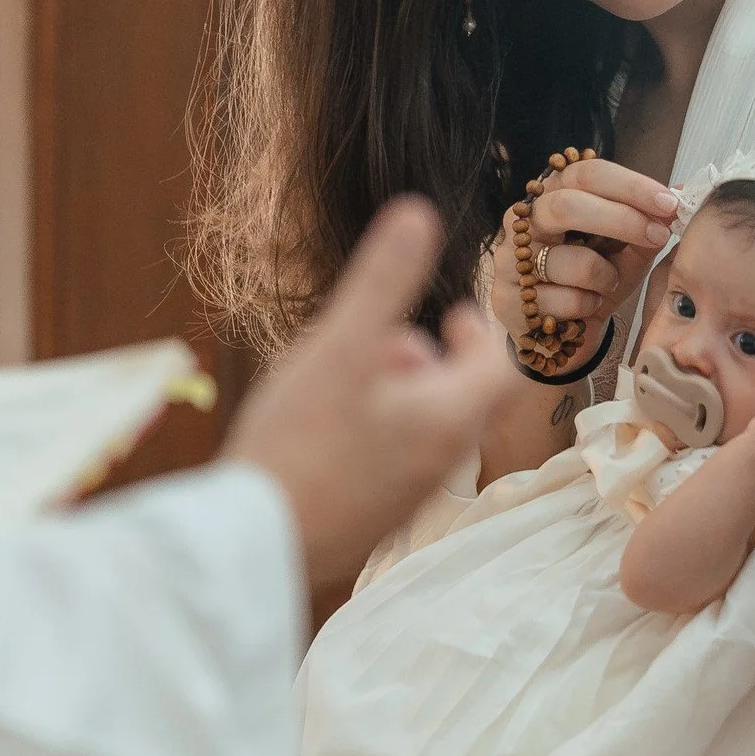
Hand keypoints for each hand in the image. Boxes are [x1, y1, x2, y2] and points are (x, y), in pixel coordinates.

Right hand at [227, 197, 518, 593]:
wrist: (255, 542)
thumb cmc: (300, 442)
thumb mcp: (342, 345)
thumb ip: (384, 280)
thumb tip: (419, 213)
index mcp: (448, 418)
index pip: (499, 368)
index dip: (481, 332)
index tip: (451, 313)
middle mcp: (440, 463)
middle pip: (462, 399)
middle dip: (431, 358)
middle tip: (389, 337)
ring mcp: (406, 497)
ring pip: (426, 430)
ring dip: (400, 392)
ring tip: (349, 374)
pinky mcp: (371, 517)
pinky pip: (394, 460)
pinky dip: (377, 427)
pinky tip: (323, 421)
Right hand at [488, 156, 678, 355]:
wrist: (561, 334)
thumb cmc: (595, 282)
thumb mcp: (627, 251)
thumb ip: (649, 223)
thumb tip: (684, 192)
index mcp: (554, 196)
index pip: (586, 173)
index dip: (630, 185)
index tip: (669, 202)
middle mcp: (525, 220)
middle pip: (567, 205)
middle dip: (622, 220)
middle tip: (659, 235)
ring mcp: (511, 259)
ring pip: (571, 261)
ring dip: (606, 277)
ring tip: (608, 285)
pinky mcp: (507, 298)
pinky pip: (565, 300)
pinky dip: (588, 306)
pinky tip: (584, 308)